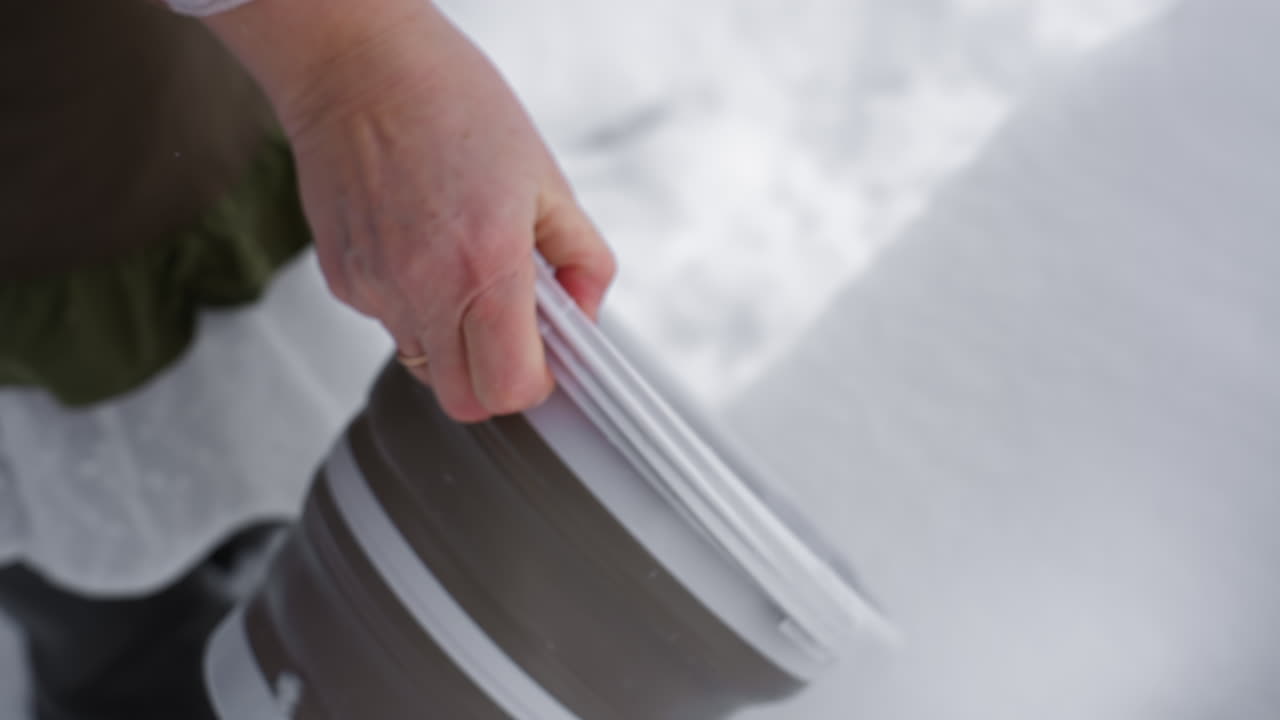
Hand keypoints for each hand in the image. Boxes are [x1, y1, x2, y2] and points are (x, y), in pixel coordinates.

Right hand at [205, 0, 614, 421]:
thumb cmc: (450, 104)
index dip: (536, 383)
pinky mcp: (343, 281)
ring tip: (463, 270)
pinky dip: (414, 305)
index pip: (511, 389)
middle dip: (495, 378)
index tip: (545, 356)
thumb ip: (581, 259)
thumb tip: (584, 313)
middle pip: (463, 400)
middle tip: (511, 327)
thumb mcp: (546, 178)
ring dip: (454, 341)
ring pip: (424, 364)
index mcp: (486, 264)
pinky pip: (389, 323)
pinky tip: (421, 246)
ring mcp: (376, 289)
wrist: (358, 67)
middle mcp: (423, 287)